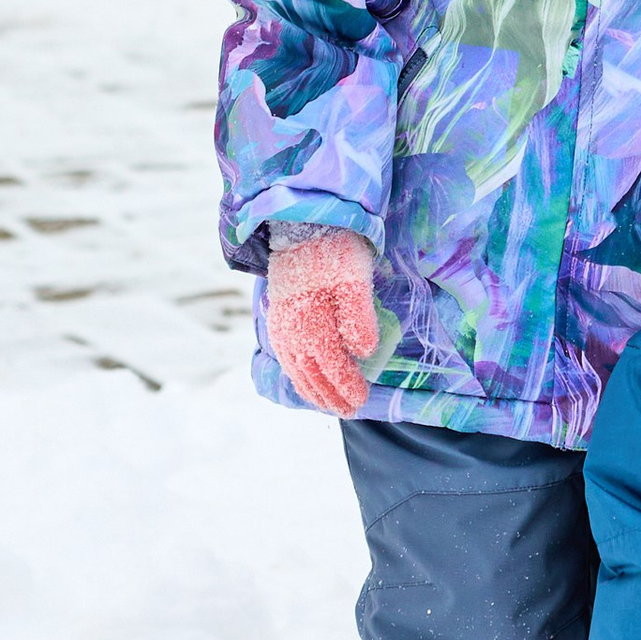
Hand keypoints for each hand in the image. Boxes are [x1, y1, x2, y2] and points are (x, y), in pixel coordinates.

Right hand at [263, 227, 383, 416]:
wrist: (302, 228)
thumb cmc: (334, 252)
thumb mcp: (355, 280)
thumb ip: (358, 318)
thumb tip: (362, 352)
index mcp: (312, 326)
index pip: (332, 367)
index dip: (347, 386)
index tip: (362, 400)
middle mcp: (292, 334)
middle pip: (312, 376)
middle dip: (330, 396)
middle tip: (347, 412)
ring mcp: (281, 329)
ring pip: (297, 371)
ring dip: (313, 391)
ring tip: (328, 405)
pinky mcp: (278, 321)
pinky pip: (286, 359)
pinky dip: (297, 375)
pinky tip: (305, 380)